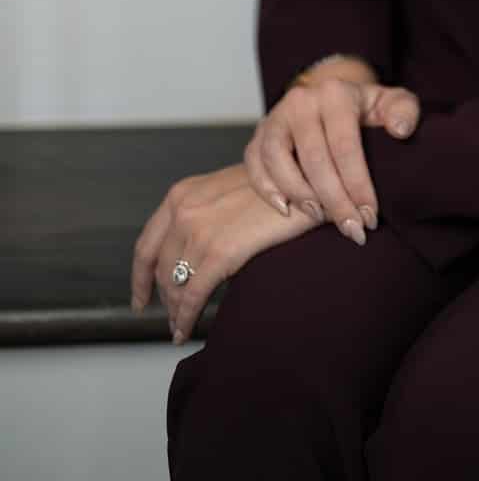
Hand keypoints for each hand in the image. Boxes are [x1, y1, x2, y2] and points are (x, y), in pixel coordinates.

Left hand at [129, 162, 318, 344]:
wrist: (306, 180)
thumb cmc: (277, 184)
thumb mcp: (227, 189)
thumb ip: (204, 212)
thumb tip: (195, 250)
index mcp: (181, 194)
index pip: (146, 244)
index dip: (139, 277)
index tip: (140, 297)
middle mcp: (182, 210)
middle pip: (160, 269)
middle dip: (164, 298)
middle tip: (172, 316)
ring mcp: (199, 232)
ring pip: (175, 286)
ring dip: (176, 312)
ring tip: (181, 327)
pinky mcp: (219, 253)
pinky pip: (193, 296)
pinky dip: (186, 318)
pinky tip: (186, 330)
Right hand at [243, 74, 421, 243]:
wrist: (331, 98)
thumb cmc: (365, 109)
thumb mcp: (391, 102)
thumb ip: (404, 111)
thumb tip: (401, 130)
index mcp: (335, 93)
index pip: (345, 146)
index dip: (358, 185)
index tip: (371, 217)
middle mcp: (301, 101)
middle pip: (314, 158)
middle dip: (334, 201)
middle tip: (352, 229)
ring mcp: (276, 116)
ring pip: (277, 159)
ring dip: (299, 194)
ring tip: (320, 217)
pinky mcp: (259, 132)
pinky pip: (254, 162)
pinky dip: (265, 187)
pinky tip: (285, 209)